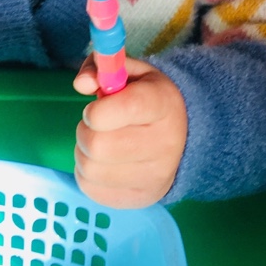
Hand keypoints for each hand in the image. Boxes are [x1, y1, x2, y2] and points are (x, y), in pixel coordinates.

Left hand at [73, 56, 187, 207]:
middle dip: (86, 131)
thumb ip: (100, 67)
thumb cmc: (146, 99)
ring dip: (84, 153)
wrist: (182, 137)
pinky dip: (87, 174)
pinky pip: (90, 188)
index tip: (94, 109)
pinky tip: (103, 163)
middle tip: (95, 126)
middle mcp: (165, 144)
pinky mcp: (141, 198)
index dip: (98, 110)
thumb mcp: (129, 72)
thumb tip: (82, 84)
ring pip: (90, 168)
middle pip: (99, 145)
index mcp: (163, 104)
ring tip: (100, 142)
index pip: (127, 108)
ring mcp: (156, 176)